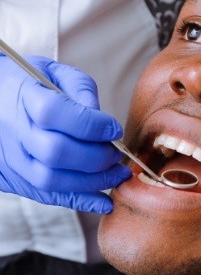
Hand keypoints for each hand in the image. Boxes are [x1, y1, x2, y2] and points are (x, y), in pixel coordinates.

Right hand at [0, 54, 130, 212]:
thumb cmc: (31, 82)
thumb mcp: (54, 72)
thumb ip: (81, 89)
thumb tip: (103, 123)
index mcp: (20, 93)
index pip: (54, 112)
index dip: (91, 124)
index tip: (114, 129)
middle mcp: (11, 128)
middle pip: (54, 152)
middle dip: (96, 157)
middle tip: (117, 154)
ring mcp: (9, 157)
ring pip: (51, 180)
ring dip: (92, 182)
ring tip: (117, 175)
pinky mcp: (12, 178)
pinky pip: (46, 196)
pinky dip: (79, 201)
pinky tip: (104, 202)